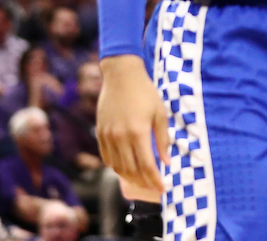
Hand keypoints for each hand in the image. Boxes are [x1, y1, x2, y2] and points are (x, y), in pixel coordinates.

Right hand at [97, 55, 167, 193]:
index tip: (162, 189)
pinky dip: (116, 168)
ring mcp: (108, 136)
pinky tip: (126, 170)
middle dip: (144, 183)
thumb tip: (166, 161)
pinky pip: (107, 158)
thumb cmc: (145, 93)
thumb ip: (163, 139)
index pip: (146, 165)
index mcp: (138, 132)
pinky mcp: (100, 133)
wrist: (121, 76)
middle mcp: (120, 137)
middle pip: (131, 170)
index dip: (155, 180)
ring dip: (130, 178)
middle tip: (153, 188)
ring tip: (142, 182)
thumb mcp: (160, 114)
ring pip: (117, 167)